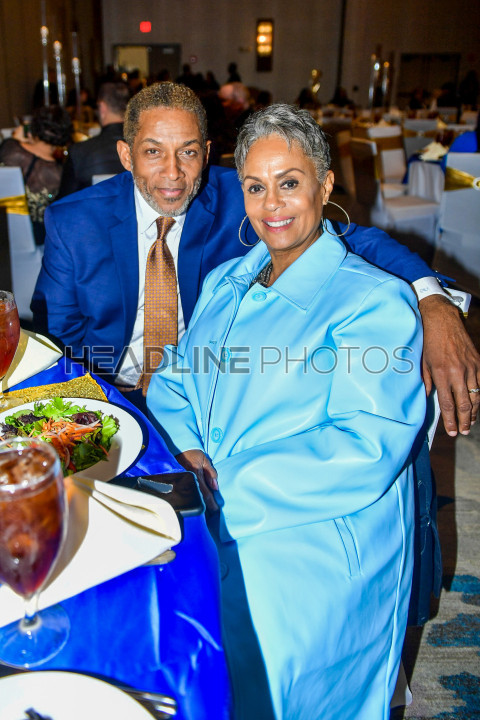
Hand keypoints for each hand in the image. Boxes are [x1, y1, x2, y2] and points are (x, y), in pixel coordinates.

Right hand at [176, 449, 218, 511]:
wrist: (178, 447)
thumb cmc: (193, 454)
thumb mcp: (204, 460)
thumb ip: (211, 473)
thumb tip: (215, 487)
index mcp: (196, 475)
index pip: (205, 493)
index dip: (211, 503)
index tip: (216, 510)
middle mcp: (188, 480)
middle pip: (197, 498)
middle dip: (204, 508)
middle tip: (210, 516)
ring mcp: (181, 481)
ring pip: (190, 497)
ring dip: (197, 505)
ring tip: (203, 514)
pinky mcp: (177, 482)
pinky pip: (184, 493)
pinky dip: (190, 499)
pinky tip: (193, 505)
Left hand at [419, 295, 479, 435]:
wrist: (443, 320)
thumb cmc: (429, 341)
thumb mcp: (423, 363)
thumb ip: (426, 382)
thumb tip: (427, 398)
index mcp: (441, 374)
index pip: (448, 404)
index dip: (450, 420)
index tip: (452, 432)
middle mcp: (458, 372)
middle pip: (464, 404)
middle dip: (464, 421)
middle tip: (464, 432)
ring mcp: (470, 367)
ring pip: (476, 396)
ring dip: (474, 411)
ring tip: (471, 422)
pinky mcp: (478, 361)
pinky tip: (476, 404)